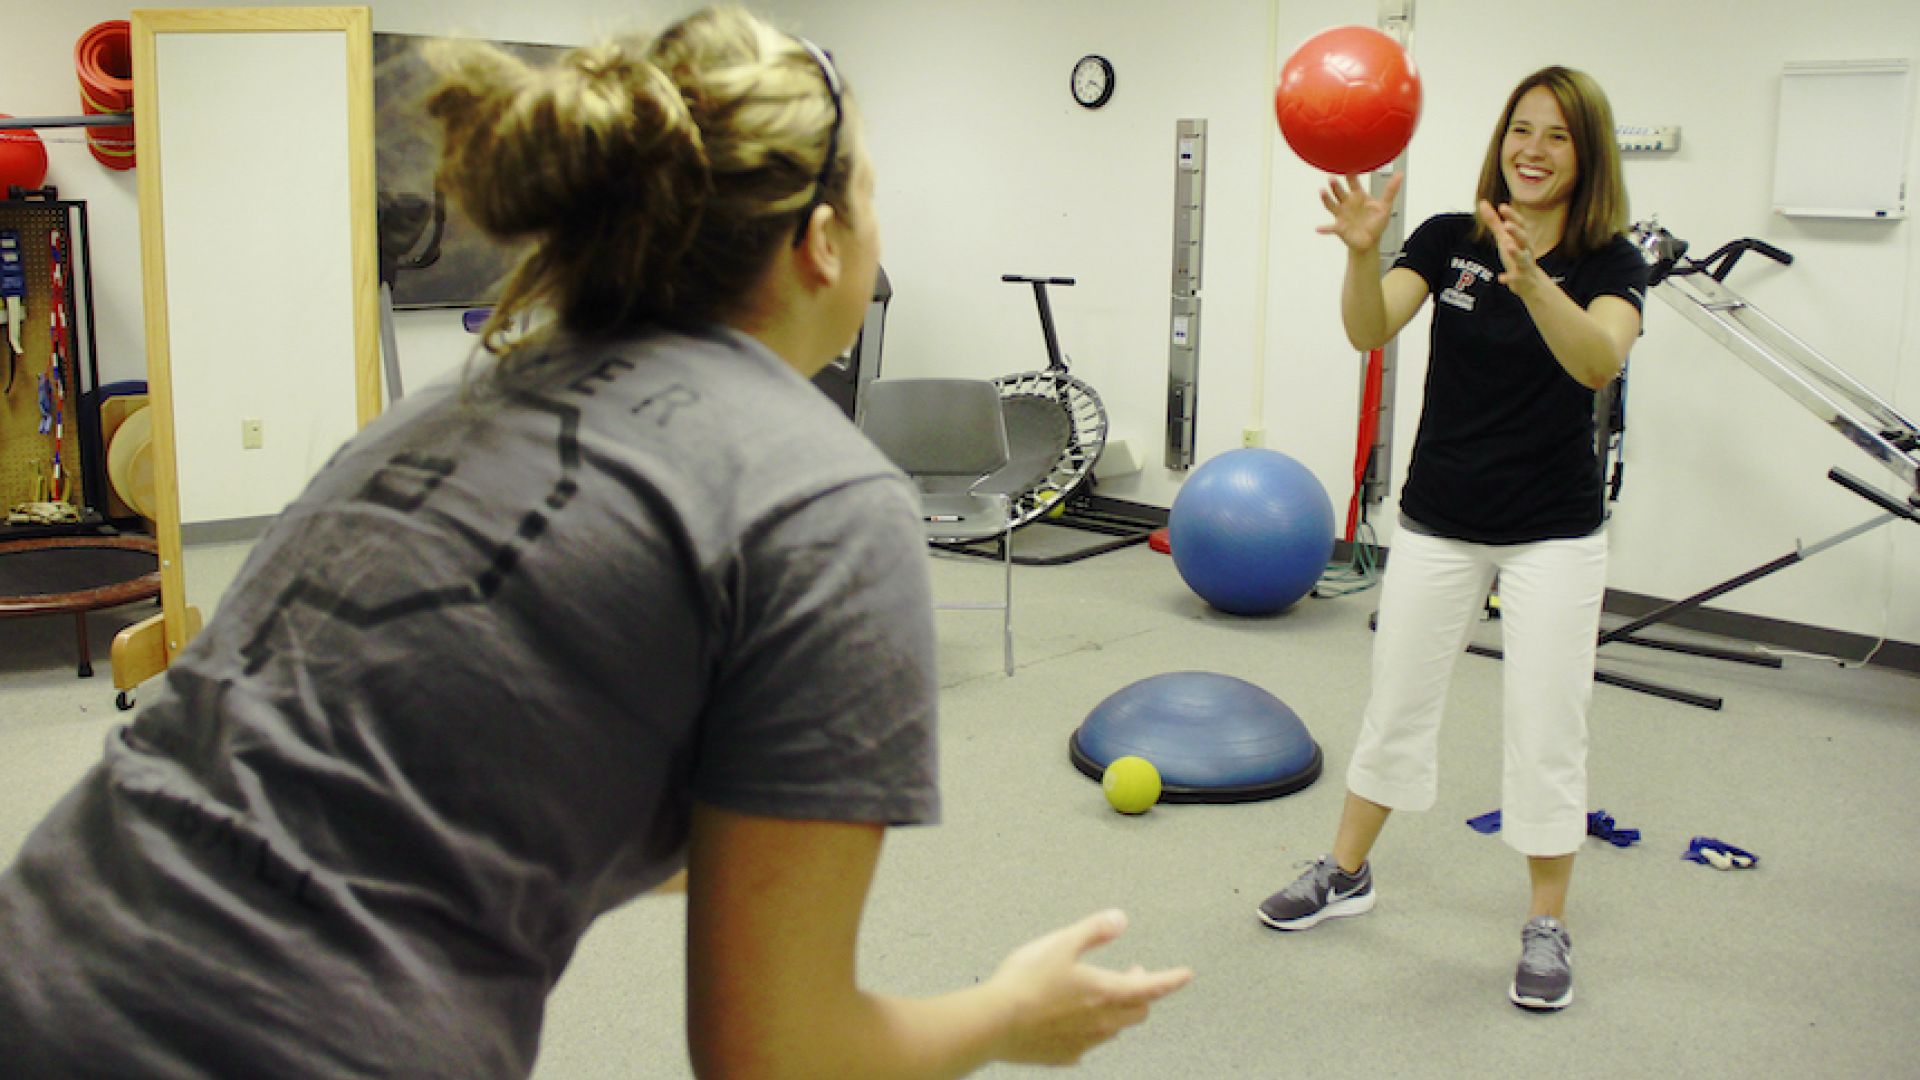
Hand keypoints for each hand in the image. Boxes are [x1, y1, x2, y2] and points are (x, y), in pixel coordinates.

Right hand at [987, 909, 1193, 1065]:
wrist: (993, 1023)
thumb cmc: (1025, 983)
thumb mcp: (1061, 943)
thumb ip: (1094, 930)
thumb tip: (1119, 919)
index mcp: (1106, 992)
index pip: (1152, 987)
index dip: (1171, 979)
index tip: (1184, 975)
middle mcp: (1102, 1022)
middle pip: (1138, 1011)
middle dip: (1141, 993)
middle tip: (1132, 975)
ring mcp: (1084, 1043)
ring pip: (1115, 1029)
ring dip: (1118, 1011)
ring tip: (1101, 996)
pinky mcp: (1064, 1056)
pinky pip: (1088, 1044)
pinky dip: (1090, 1029)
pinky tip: (1074, 1021)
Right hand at [1316, 171, 1403, 253]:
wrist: (1369, 242)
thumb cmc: (1376, 223)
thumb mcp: (1385, 206)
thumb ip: (1390, 190)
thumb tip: (1400, 174)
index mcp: (1358, 196)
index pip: (1353, 182)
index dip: (1350, 173)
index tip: (1347, 164)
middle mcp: (1347, 203)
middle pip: (1339, 191)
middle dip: (1335, 185)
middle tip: (1332, 178)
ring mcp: (1341, 214)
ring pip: (1331, 204)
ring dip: (1326, 198)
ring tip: (1322, 192)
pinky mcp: (1339, 227)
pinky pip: (1329, 228)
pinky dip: (1324, 228)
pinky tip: (1319, 228)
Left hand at [1475, 199, 1548, 296]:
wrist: (1529, 282)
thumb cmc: (1515, 256)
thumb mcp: (1504, 238)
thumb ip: (1494, 222)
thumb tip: (1482, 203)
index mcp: (1522, 238)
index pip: (1520, 224)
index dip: (1512, 215)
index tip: (1502, 207)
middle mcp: (1526, 250)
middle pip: (1524, 239)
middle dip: (1516, 232)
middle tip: (1506, 225)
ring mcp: (1524, 265)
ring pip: (1523, 258)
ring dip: (1516, 252)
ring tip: (1508, 246)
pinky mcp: (1521, 279)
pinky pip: (1516, 279)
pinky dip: (1509, 278)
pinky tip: (1500, 278)